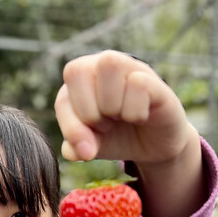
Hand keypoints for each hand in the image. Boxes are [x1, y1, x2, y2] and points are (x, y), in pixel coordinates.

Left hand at [54, 50, 205, 216]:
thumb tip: (73, 152)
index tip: (89, 144)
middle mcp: (102, 63)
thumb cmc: (116, 136)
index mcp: (80, 77)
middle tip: (107, 125)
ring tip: (122, 117)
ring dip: (112, 105)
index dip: (72, 126)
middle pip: (77, 70)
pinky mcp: (155, 81)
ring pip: (109, 64)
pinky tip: (141, 117)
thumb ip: (74, 146)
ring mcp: (131, 68)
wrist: (153, 146)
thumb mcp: (91, 145)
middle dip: (89, 112)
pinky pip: (138, 83)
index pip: (62, 96)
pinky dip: (135, 111)